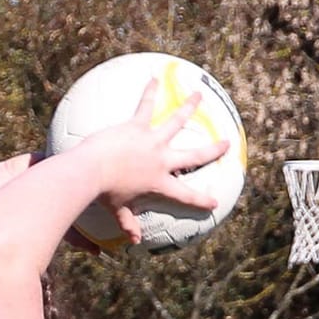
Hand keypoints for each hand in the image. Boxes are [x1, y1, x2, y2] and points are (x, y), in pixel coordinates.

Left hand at [85, 79, 223, 244]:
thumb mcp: (117, 211)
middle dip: (212, 149)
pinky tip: (154, 78)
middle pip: (193, 154)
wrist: (91, 172)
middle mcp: (161, 159)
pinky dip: (150, 92)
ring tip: (199, 94)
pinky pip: (145, 106)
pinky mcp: (137, 126)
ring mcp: (151, 140)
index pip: (184, 195)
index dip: (200, 200)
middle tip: (227, 143)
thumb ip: (127, 223)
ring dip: (189, 107)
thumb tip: (134, 240)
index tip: (215, 203)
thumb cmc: (103, 194)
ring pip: (176, 121)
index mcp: (158, 182)